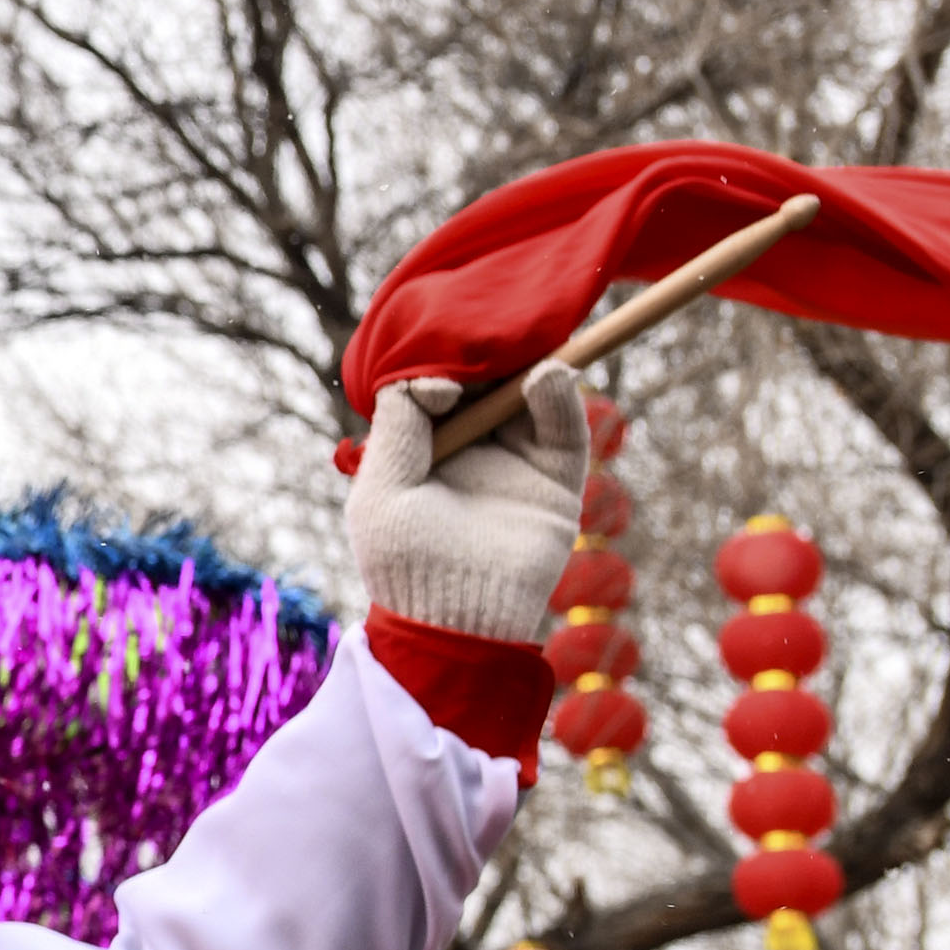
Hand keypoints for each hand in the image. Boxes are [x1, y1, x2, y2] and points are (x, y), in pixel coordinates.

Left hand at [344, 363, 586, 642]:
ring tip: (526, 344)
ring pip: (528, 399)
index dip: (440, 366)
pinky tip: (549, 377)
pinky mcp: (554, 484)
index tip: (442, 378)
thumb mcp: (383, 486)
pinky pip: (566, 434)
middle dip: (491, 354)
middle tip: (495, 326)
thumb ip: (400, 424)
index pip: (437, 385)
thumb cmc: (404, 559)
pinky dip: (561, 400)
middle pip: (488, 384)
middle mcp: (471, 450)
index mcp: (422, 449)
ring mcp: (514, 465)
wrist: (455, 622)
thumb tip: (434, 378)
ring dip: (529, 365)